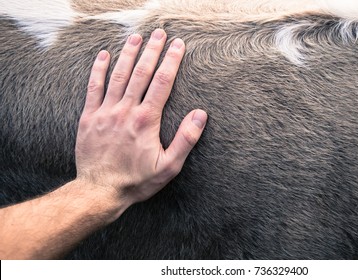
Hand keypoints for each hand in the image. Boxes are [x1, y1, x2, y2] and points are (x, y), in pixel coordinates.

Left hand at [75, 29, 206, 206]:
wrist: (99, 191)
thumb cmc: (137, 180)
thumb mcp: (169, 166)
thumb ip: (186, 139)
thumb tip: (200, 114)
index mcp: (146, 120)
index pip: (162, 82)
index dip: (172, 61)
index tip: (179, 45)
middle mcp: (125, 111)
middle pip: (140, 73)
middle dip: (152, 50)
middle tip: (160, 33)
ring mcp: (105, 112)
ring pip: (118, 75)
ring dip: (128, 54)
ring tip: (137, 37)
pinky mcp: (89, 117)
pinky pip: (93, 87)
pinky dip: (99, 69)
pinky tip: (105, 55)